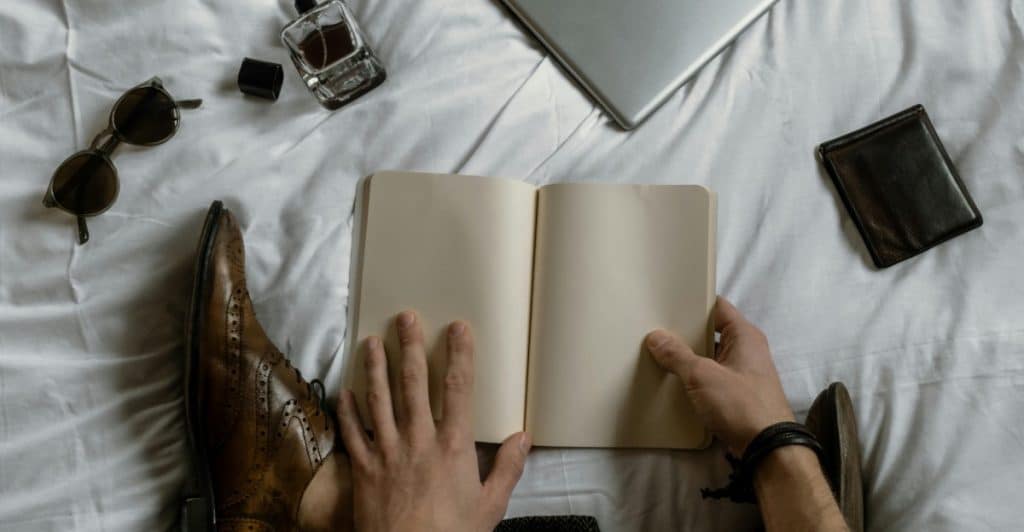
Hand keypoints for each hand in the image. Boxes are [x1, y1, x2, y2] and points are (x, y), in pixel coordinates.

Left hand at [337, 311, 531, 531]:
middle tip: (405, 318)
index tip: (458, 328)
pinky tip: (344, 392)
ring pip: (379, 400)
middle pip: (413, 384)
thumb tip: (523, 438)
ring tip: (372, 342)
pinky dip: (348, 412)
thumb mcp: (490, 507)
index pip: (459, 389)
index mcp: (454, 447)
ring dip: (375, 368)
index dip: (460, 355)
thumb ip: (506, 469)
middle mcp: (419, 441)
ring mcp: (388, 453)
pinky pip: (353, 434)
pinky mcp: (364, 470)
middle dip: (410, 348)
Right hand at [645, 297, 793, 454]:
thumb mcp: (702, 376)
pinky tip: (674, 378)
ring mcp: (743, 372)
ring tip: (658, 351)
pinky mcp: (738, 393)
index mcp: (745, 335)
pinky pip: (712, 375)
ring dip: (689, 356)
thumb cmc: (740, 404)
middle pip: (712, 331)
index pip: (717, 307)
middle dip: (686, 331)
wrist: (767, 448)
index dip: (693, 303)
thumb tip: (655, 337)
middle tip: (656, 327)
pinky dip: (695, 375)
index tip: (667, 303)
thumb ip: (677, 355)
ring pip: (710, 355)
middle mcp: (747, 349)